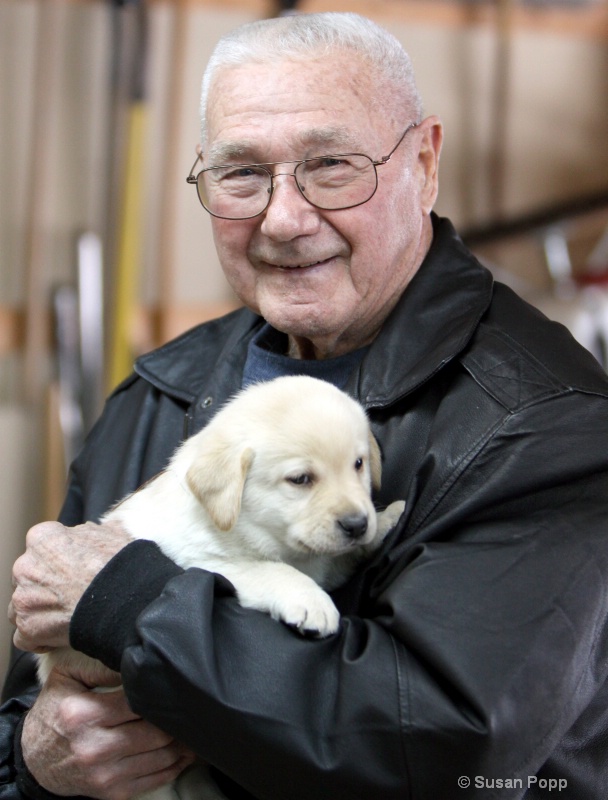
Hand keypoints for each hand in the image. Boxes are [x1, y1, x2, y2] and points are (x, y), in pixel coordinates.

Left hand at [9, 520, 131, 651]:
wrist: (125, 598)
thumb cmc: (120, 564)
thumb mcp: (112, 532)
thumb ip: (90, 532)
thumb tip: (90, 532)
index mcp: (43, 538)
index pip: (41, 549)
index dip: (58, 562)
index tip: (72, 571)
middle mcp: (25, 565)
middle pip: (28, 578)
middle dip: (45, 587)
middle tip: (71, 595)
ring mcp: (23, 598)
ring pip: (22, 606)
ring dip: (39, 612)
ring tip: (66, 616)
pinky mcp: (27, 628)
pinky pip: (24, 636)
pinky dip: (39, 638)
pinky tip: (60, 635)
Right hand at [21, 663, 194, 799]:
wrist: (34, 761)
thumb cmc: (54, 714)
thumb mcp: (65, 678)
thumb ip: (97, 664)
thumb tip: (131, 656)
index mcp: (82, 715)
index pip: (137, 701)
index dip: (158, 691)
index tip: (173, 682)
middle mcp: (94, 747)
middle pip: (156, 731)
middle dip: (176, 717)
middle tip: (192, 704)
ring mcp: (105, 774)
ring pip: (162, 756)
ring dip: (183, 742)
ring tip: (192, 725)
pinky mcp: (113, 792)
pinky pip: (156, 779)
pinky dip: (176, 764)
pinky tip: (184, 751)